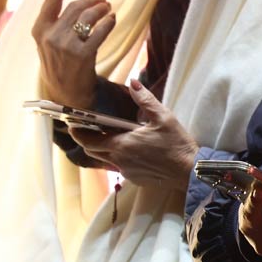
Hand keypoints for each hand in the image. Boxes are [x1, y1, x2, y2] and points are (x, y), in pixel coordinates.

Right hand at [32, 0, 114, 107]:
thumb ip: (67, 18)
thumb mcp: (56, 39)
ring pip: (87, 16)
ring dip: (101, 9)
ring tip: (108, 9)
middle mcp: (49, 35)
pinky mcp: (81, 55)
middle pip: (75, 5)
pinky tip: (112, 20)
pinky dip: (108, 22)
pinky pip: (99, 32)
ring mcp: (64, 46)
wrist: (66, 93)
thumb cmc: (63, 62)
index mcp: (39, 29)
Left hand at [68, 80, 198, 189]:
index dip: (77, 133)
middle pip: (93, 151)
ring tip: (113, 138)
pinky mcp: (134, 179)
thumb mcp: (163, 117)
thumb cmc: (177, 143)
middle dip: (88, 140)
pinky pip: (120, 167)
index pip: (88, 140)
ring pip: (106, 160)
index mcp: (122, 144)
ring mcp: (126, 171)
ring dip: (105, 149)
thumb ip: (145, 100)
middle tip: (89, 129)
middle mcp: (119, 159)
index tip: (71, 125)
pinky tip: (134, 152)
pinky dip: (121, 158)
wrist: (190, 170)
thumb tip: (133, 82)